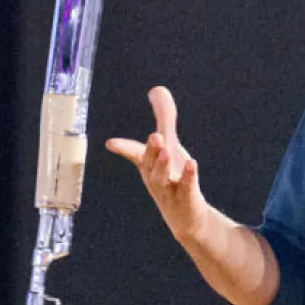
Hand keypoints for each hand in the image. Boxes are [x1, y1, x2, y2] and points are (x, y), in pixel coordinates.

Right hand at [106, 86, 208, 244]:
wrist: (184, 215)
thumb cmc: (172, 176)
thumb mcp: (169, 145)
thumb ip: (164, 117)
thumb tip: (157, 89)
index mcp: (148, 163)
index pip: (135, 153)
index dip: (124, 148)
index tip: (111, 143)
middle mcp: (156, 176)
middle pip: (150, 163)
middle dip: (151, 150)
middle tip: (154, 136)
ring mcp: (169, 190)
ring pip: (162, 178)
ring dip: (163, 164)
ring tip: (167, 150)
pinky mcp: (186, 198)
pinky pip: (186, 188)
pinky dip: (188, 177)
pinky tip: (193, 164)